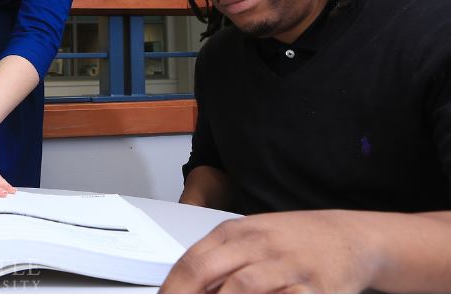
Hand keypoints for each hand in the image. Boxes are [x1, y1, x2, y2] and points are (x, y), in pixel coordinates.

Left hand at [160, 210, 375, 292]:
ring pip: (243, 288)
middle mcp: (259, 246)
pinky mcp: (315, 289)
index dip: (172, 288)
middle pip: (211, 272)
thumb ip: (220, 261)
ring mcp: (286, 266)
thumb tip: (186, 288)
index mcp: (238, 233)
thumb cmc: (294, 241)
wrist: (349, 236)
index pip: (193, 260)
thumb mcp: (252, 239)